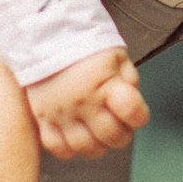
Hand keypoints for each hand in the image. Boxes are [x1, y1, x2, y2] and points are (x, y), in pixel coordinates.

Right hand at [27, 47, 149, 160]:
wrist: (46, 33)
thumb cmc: (86, 45)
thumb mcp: (117, 56)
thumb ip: (129, 82)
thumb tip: (133, 108)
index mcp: (104, 83)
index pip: (132, 112)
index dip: (140, 116)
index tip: (136, 112)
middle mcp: (82, 102)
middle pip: (112, 136)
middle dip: (123, 134)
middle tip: (119, 124)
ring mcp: (61, 113)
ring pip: (86, 147)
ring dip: (99, 145)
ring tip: (99, 131)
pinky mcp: (42, 118)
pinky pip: (57, 147)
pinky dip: (70, 148)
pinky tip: (76, 135)